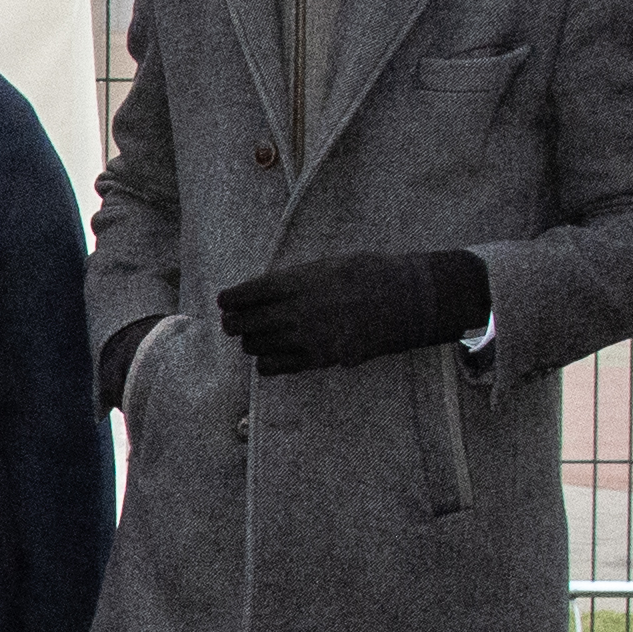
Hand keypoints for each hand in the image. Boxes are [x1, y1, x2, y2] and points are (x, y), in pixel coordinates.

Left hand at [213, 248, 489, 377]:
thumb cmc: (368, 274)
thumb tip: (261, 291)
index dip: (229, 300)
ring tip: (258, 336)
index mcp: (295, 282)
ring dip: (252, 341)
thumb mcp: (326, 264)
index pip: (244, 294)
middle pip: (242, 324)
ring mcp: (305, 338)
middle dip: (233, 323)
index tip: (226, 302)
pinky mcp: (318, 359)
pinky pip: (273, 367)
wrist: (406, 299)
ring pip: (254, 346)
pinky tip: (273, 354)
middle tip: (233, 322)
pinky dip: (266, 362)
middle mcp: (295, 311)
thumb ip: (292, 280)